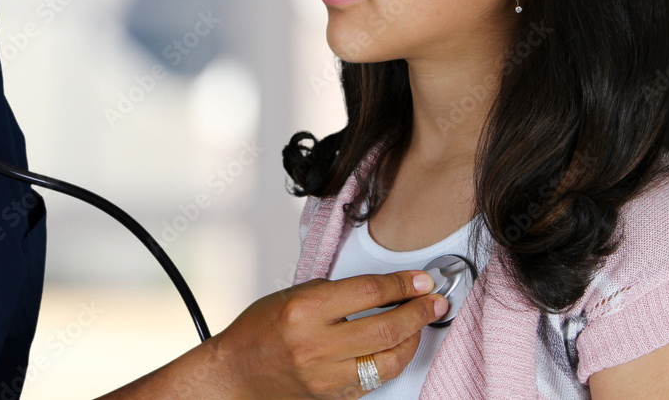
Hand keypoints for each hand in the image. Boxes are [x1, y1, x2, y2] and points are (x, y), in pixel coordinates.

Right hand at [209, 270, 447, 398]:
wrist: (236, 374)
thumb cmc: (258, 331)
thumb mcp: (293, 295)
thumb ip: (336, 292)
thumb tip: (383, 288)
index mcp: (305, 310)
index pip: (368, 292)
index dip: (402, 284)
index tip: (420, 280)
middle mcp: (316, 344)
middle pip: (386, 327)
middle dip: (419, 312)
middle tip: (433, 301)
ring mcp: (326, 376)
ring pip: (389, 360)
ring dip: (413, 339)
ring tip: (420, 324)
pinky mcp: (334, 397)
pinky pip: (375, 380)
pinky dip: (392, 361)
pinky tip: (398, 347)